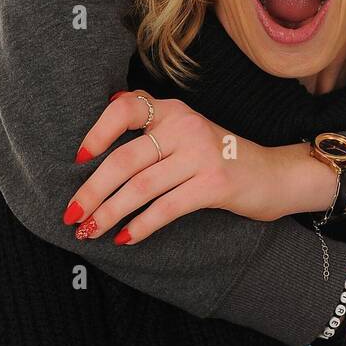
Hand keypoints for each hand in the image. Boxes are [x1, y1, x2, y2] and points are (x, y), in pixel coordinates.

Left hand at [62, 90, 321, 242]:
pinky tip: (125, 238)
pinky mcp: (214, 184)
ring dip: (109, 213)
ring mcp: (201, 155)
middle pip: (125, 159)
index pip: (126, 108)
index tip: (78, 160)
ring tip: (89, 231)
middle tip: (71, 214)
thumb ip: (152, 128)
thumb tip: (102, 121)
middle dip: (92, 191)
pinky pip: (166, 208)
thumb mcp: (187, 132)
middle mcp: (185, 126)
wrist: (274, 175)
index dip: (97, 132)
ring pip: (141, 187)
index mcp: (173, 110)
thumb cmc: (220, 157)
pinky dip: (140, 226)